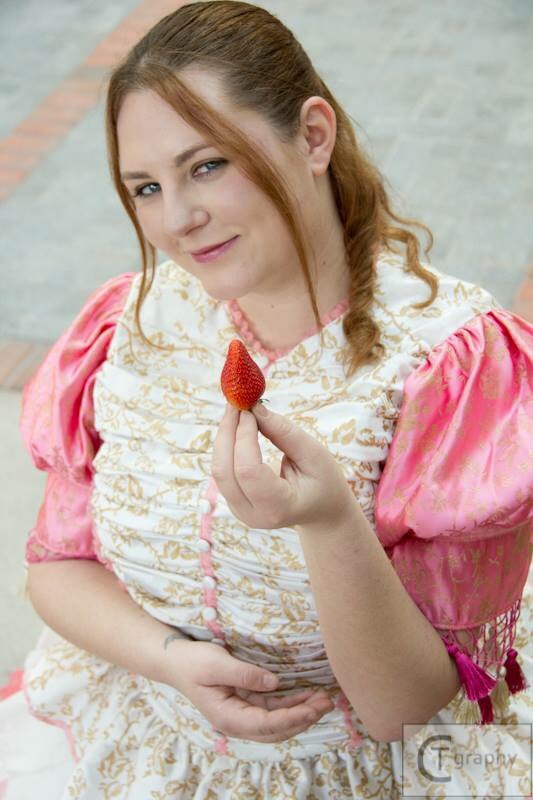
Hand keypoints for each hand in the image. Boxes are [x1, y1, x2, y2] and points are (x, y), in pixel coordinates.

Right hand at [172, 641, 333, 742]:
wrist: (175, 661)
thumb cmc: (193, 662)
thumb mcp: (217, 664)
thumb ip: (245, 674)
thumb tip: (274, 683)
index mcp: (228, 718)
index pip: (267, 724)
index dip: (292, 718)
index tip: (313, 708)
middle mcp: (238, 721)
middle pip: (276, 728)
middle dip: (303, 718)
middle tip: (327, 702)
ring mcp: (243, 713)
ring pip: (278, 720)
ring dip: (301, 711)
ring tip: (323, 699)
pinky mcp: (246, 702)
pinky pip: (273, 708)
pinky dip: (291, 704)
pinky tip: (307, 696)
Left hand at [211, 402, 354, 530]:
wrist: (322, 510)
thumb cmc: (324, 482)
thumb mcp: (314, 455)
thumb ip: (284, 433)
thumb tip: (255, 409)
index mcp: (278, 508)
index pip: (248, 470)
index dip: (244, 436)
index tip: (250, 410)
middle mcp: (253, 515)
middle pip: (224, 471)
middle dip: (226, 433)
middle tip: (236, 403)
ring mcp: (240, 511)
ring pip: (219, 470)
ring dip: (224, 437)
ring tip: (237, 411)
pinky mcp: (234, 501)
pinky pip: (223, 470)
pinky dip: (227, 445)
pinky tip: (238, 427)